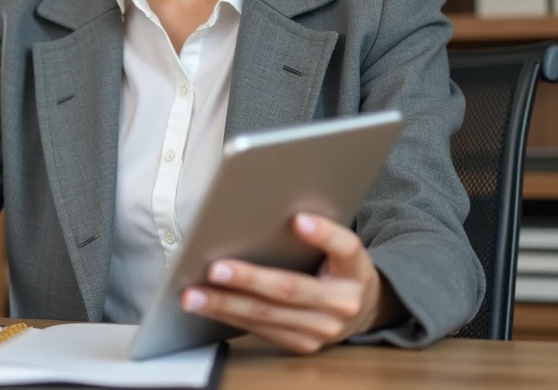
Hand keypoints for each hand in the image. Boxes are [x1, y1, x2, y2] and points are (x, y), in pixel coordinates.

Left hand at [180, 213, 405, 354]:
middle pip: (292, 290)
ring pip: (268, 316)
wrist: (363, 310)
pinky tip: (206, 307)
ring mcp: (322, 330)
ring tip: (194, 295)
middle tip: (214, 269)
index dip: (323, 234)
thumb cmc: (340, 267)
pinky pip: (261, 330)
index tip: (299, 219)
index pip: (345, 247)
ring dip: (226, 306)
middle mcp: (343, 304)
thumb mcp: (342, 245)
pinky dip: (230, 317)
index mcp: (355, 269)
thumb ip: (319, 231)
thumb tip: (276, 212)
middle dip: (249, 280)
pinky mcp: (302, 345)